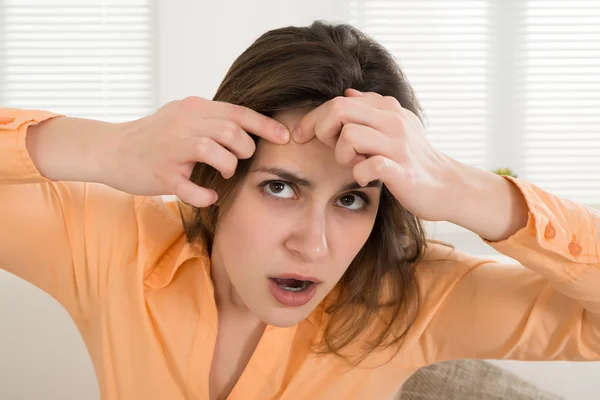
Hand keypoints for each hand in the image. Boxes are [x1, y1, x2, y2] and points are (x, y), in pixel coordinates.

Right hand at [110, 96, 289, 206]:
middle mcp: (183, 124)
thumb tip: (247, 127)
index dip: (266, 126)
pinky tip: (208, 196)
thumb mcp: (181, 116)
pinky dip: (205, 195)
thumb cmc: (152, 136)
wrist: (109, 149)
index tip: (285, 137)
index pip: (238, 112)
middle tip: (239, 160)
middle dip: (245, 149)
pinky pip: (192, 188)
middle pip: (231, 131)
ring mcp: (171, 149)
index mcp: (193, 108)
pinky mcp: (161, 174)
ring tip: (223, 174)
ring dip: (228, 167)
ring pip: (214, 152)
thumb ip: (210, 118)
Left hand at [293, 89, 461, 221]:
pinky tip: (365, 178)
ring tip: (353, 162)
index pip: (339, 101)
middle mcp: (393, 121)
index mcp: (387, 108)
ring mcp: (399, 145)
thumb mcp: (396, 125)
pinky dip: (360, 174)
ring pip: (349, 136)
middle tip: (326, 147)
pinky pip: (369, 166)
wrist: (448, 186)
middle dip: (321, 129)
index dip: (313, 118)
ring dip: (342, 154)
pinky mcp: (402, 171)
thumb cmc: (415, 158)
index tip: (300, 135)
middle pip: (339, 110)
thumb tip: (348, 92)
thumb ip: (372, 108)